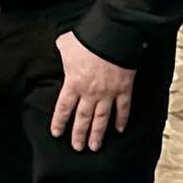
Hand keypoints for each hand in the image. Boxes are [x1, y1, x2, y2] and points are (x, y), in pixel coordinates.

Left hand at [50, 32, 133, 151]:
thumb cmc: (87, 38)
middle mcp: (90, 92)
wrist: (113, 34)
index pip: (63, 109)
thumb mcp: (66, 44)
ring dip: (98, 134)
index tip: (57, 133)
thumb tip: (60, 48)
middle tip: (77, 147)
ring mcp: (109, 92)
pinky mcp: (124, 89)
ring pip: (102, 118)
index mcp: (73, 83)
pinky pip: (123, 108)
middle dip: (79, 134)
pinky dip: (122, 120)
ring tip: (95, 147)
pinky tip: (119, 130)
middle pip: (83, 118)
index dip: (60, 122)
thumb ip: (61, 51)